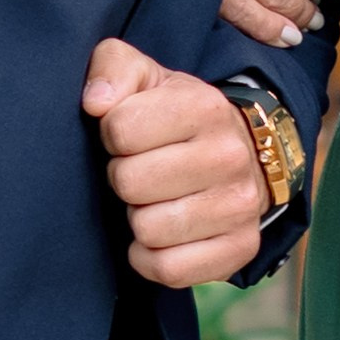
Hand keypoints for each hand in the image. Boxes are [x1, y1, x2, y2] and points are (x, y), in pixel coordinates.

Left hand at [84, 38, 269, 283]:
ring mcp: (240, 205)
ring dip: (139, 219)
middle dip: (124, 179)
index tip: (130, 136)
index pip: (119, 129)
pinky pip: (169, 270)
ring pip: (148, 230)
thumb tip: (95, 102)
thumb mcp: (146, 77)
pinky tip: (160, 236)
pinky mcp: (240, 248)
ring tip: (155, 200)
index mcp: (204, 105)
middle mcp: (230, 155)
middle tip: (143, 171)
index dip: (112, 135)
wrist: (244, 153)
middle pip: (129, 183)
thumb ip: (113, 70)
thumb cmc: (178, 116)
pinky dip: (152, 259)